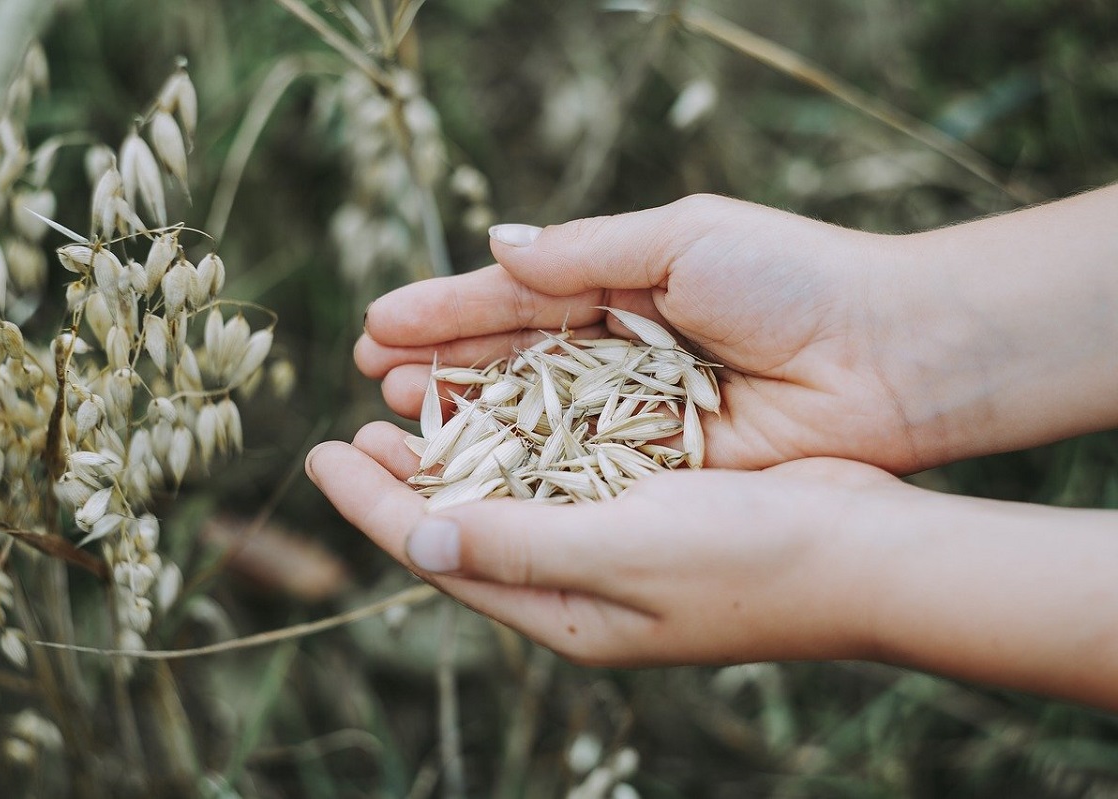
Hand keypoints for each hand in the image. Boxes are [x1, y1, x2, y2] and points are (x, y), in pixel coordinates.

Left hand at [306, 420, 900, 666]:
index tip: (317, 454)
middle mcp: (580, 583)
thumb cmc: (750, 559)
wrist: (866, 552)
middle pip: (464, 525)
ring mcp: (616, 546)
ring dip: (457, 450)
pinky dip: (520, 436)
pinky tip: (502, 402)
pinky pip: (562, 469)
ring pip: (510, 493)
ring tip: (407, 408)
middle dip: (402, 479)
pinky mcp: (651, 505)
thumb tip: (415, 536)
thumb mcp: (623, 552)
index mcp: (563, 610)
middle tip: (350, 429)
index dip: (372, 505)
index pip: (440, 553)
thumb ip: (518, 545)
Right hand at [356, 194, 933, 472]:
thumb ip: (582, 252)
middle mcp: (620, 353)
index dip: (447, 311)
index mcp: (623, 285)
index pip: (515, 298)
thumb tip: (495, 245)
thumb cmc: (791, 279)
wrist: (890, 357)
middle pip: (512, 362)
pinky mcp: (662, 467)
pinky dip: (524, 467)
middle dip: (442, 366)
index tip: (378, 324)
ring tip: (398, 416)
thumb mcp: (681, 239)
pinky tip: (468, 467)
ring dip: (466, 417)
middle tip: (371, 377)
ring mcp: (637, 414)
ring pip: (533, 419)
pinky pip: (577, 468)